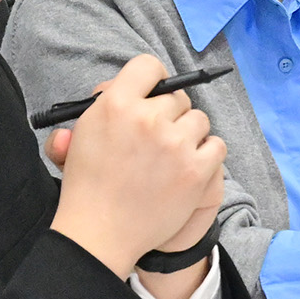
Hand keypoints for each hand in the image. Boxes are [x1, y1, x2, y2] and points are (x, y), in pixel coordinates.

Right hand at [48, 55, 228, 277]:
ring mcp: (176, 143)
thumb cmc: (87, 185)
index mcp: (116, 104)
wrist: (100, 232)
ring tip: (170, 156)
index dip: (153, 79)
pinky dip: (206, 154)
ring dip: (189, 135)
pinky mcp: (197, 169)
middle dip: (170, 114)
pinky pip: (217, 145)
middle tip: (158, 136)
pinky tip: (188, 167)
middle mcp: (148, 118)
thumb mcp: (82, 134)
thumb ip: (104, 104)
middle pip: (178, 97)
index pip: (148, 66)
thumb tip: (120, 86)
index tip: (153, 94)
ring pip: (200, 120)